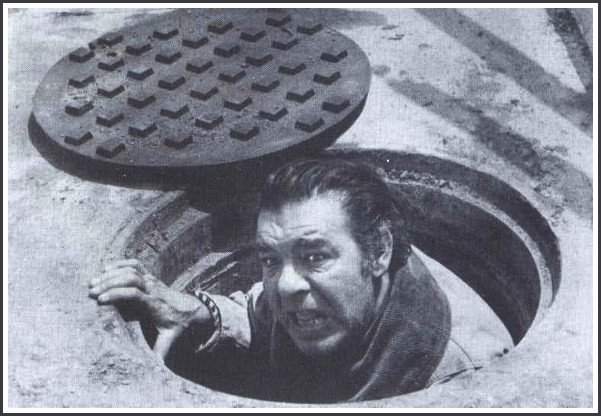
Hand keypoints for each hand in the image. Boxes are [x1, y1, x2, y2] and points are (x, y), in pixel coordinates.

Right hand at [88, 259, 209, 359]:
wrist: (192, 310)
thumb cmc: (177, 325)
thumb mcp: (170, 339)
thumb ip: (160, 352)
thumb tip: (154, 367)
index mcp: (154, 304)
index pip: (135, 293)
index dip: (117, 294)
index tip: (100, 301)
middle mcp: (153, 288)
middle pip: (130, 278)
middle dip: (109, 283)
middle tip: (91, 292)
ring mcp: (152, 280)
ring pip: (131, 270)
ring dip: (111, 274)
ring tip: (93, 282)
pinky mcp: (150, 276)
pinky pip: (135, 264)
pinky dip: (121, 263)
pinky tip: (106, 268)